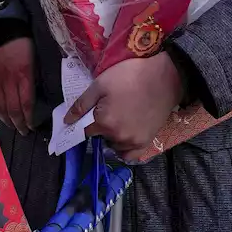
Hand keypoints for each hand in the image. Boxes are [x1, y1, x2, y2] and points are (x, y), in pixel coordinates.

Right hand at [0, 38, 35, 135]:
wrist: (1, 29)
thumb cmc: (22, 42)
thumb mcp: (34, 59)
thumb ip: (33, 78)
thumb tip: (35, 95)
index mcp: (23, 76)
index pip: (26, 103)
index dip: (29, 118)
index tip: (32, 126)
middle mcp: (8, 81)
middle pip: (12, 109)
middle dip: (18, 123)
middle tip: (23, 131)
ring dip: (6, 119)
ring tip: (12, 126)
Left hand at [65, 53, 183, 162]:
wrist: (165, 77)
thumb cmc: (130, 76)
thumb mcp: (100, 85)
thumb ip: (81, 105)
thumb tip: (66, 121)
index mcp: (104, 123)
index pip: (85, 130)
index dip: (84, 121)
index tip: (89, 113)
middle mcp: (118, 137)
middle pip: (100, 136)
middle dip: (100, 125)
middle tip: (109, 107)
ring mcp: (134, 142)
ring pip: (114, 145)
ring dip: (112, 136)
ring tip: (119, 117)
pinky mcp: (147, 142)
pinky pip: (130, 155)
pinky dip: (124, 149)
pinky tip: (124, 137)